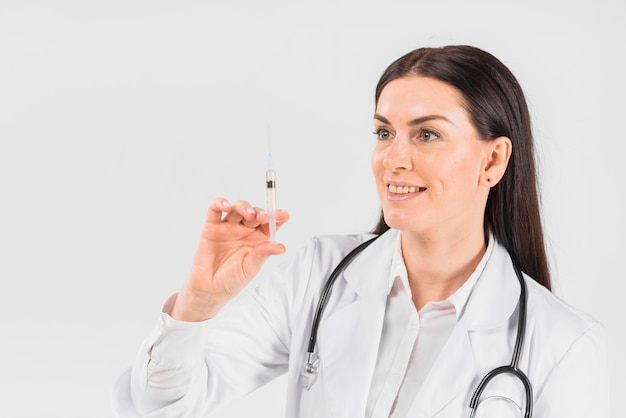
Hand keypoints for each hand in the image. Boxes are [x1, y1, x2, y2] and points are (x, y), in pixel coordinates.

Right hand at [170, 198, 288, 320]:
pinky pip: (215, 209)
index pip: (270, 224)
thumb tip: (281, 247)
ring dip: (244, 207)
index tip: (284, 215)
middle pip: (255, 213)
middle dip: (260, 212)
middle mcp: (245, 230)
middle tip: (263, 217)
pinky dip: (220, 203)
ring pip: (238, 208)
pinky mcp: (211, 226)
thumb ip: (263, 254)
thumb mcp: (250, 268)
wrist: (209, 288)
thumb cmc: (232, 280)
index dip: (277, 217)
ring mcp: (228, 227)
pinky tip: (226, 205)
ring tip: (249, 214)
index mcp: (258, 239)